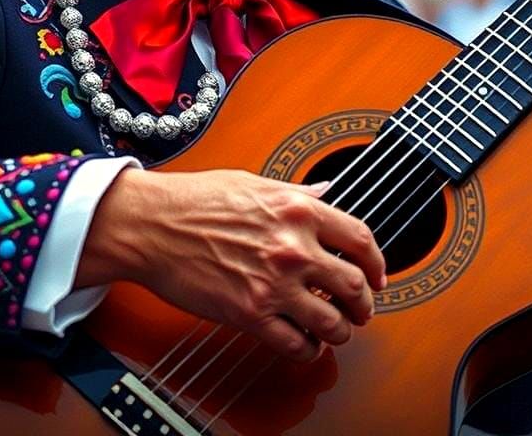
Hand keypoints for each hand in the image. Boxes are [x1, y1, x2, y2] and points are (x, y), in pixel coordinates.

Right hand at [77, 168, 386, 362]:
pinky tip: (303, 342)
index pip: (360, 240)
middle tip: (363, 309)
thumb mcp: (256, 181)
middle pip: (354, 286)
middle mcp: (293, 247)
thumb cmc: (196, 199)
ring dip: (340, 331)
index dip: (377, 263)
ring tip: (336, 330)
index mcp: (298, 209)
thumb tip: (325, 191)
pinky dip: (307, 349)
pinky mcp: (250, 314)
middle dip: (365, 304)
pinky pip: (295, 344)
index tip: (377, 274)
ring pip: (332, 322)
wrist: (154, 224)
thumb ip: (297, 192)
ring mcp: (273, 284)